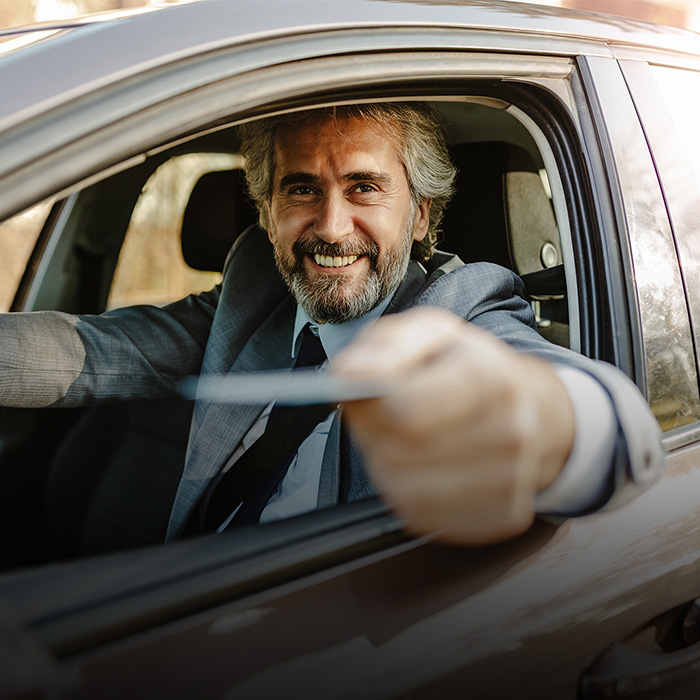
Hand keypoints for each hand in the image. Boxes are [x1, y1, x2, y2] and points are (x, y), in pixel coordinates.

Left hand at [332, 307, 574, 544]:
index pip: (404, 414)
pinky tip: (425, 466)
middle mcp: (509, 433)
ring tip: (407, 439)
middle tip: (388, 416)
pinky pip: (424, 516)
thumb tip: (347, 375)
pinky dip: (410, 493)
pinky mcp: (502, 515)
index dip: (371, 407)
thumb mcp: (426, 334)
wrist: (531, 406)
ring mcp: (510, 480)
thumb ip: (383, 349)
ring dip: (390, 467)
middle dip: (378, 436)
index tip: (369, 395)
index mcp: (488, 379)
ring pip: (406, 491)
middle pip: (399, 456)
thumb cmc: (469, 368)